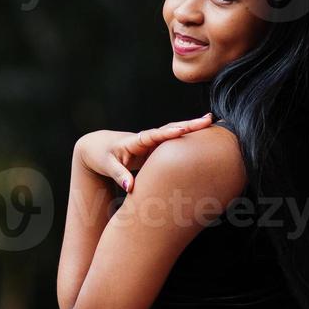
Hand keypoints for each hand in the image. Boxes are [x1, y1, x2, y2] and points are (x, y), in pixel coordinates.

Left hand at [75, 112, 213, 192]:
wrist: (97, 147)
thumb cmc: (102, 156)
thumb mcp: (107, 165)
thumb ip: (119, 175)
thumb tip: (130, 187)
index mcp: (134, 141)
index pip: (153, 136)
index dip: (167, 133)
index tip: (182, 131)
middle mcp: (145, 138)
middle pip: (169, 130)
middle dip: (188, 125)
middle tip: (208, 120)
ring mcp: (152, 141)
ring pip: (173, 133)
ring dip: (191, 127)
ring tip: (211, 122)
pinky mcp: (155, 147)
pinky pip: (173, 141)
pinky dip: (187, 136)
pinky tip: (203, 135)